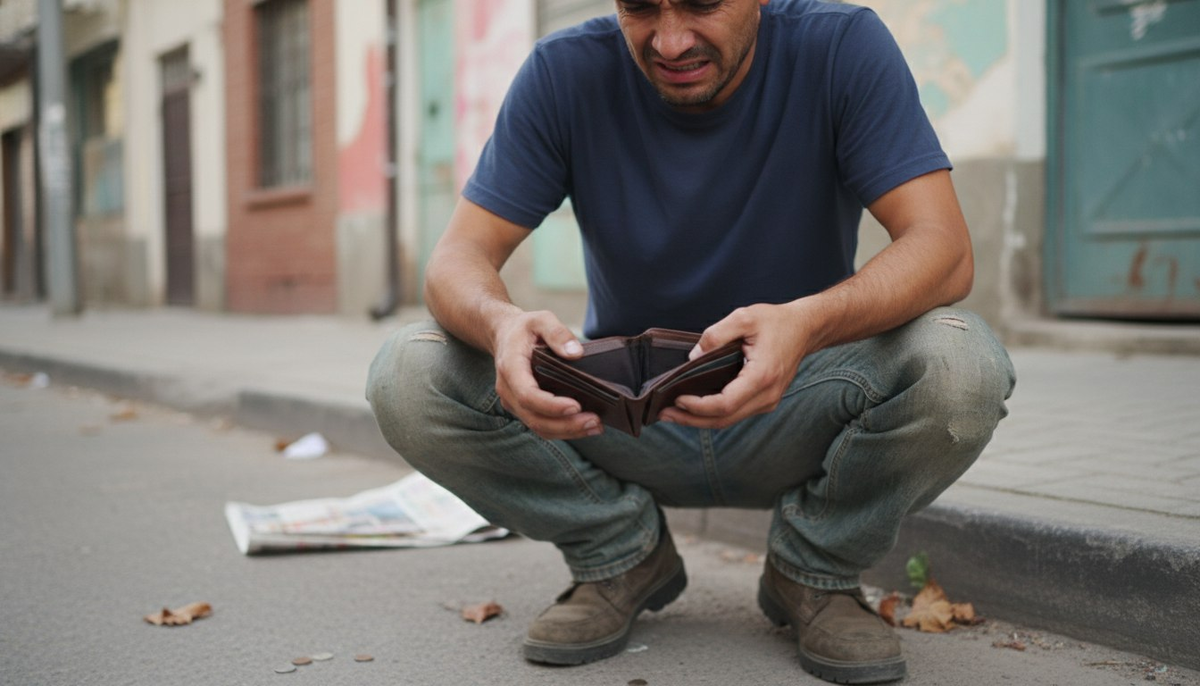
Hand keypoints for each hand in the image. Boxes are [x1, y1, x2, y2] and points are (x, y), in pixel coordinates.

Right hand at [492, 310, 603, 439]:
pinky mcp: (522, 408)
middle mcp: (508, 389)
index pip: (528, 395)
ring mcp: (514, 402)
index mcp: (510, 367)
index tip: (576, 406)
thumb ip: (558, 333)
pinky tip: (584, 426)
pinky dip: (562, 430)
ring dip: (567, 431)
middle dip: (565, 424)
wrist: (504, 335)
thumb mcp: (541, 319)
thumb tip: (576, 353)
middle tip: (594, 421)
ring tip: (595, 426)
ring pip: (538, 427)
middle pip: (535, 417)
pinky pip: (540, 425)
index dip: (551, 405)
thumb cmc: (525, 328)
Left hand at [659, 302, 811, 428]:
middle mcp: (767, 395)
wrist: (805, 329)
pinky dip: (713, 414)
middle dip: (691, 419)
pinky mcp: (765, 400)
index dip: (698, 406)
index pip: (725, 403)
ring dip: (700, 420)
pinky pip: (736, 413)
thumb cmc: (776, 322)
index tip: (677, 399)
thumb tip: (693, 357)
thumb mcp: (744, 317)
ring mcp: (767, 401)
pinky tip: (695, 407)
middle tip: (663, 414)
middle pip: (724, 419)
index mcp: (762, 376)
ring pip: (729, 420)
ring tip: (673, 413)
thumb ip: (716, 335)